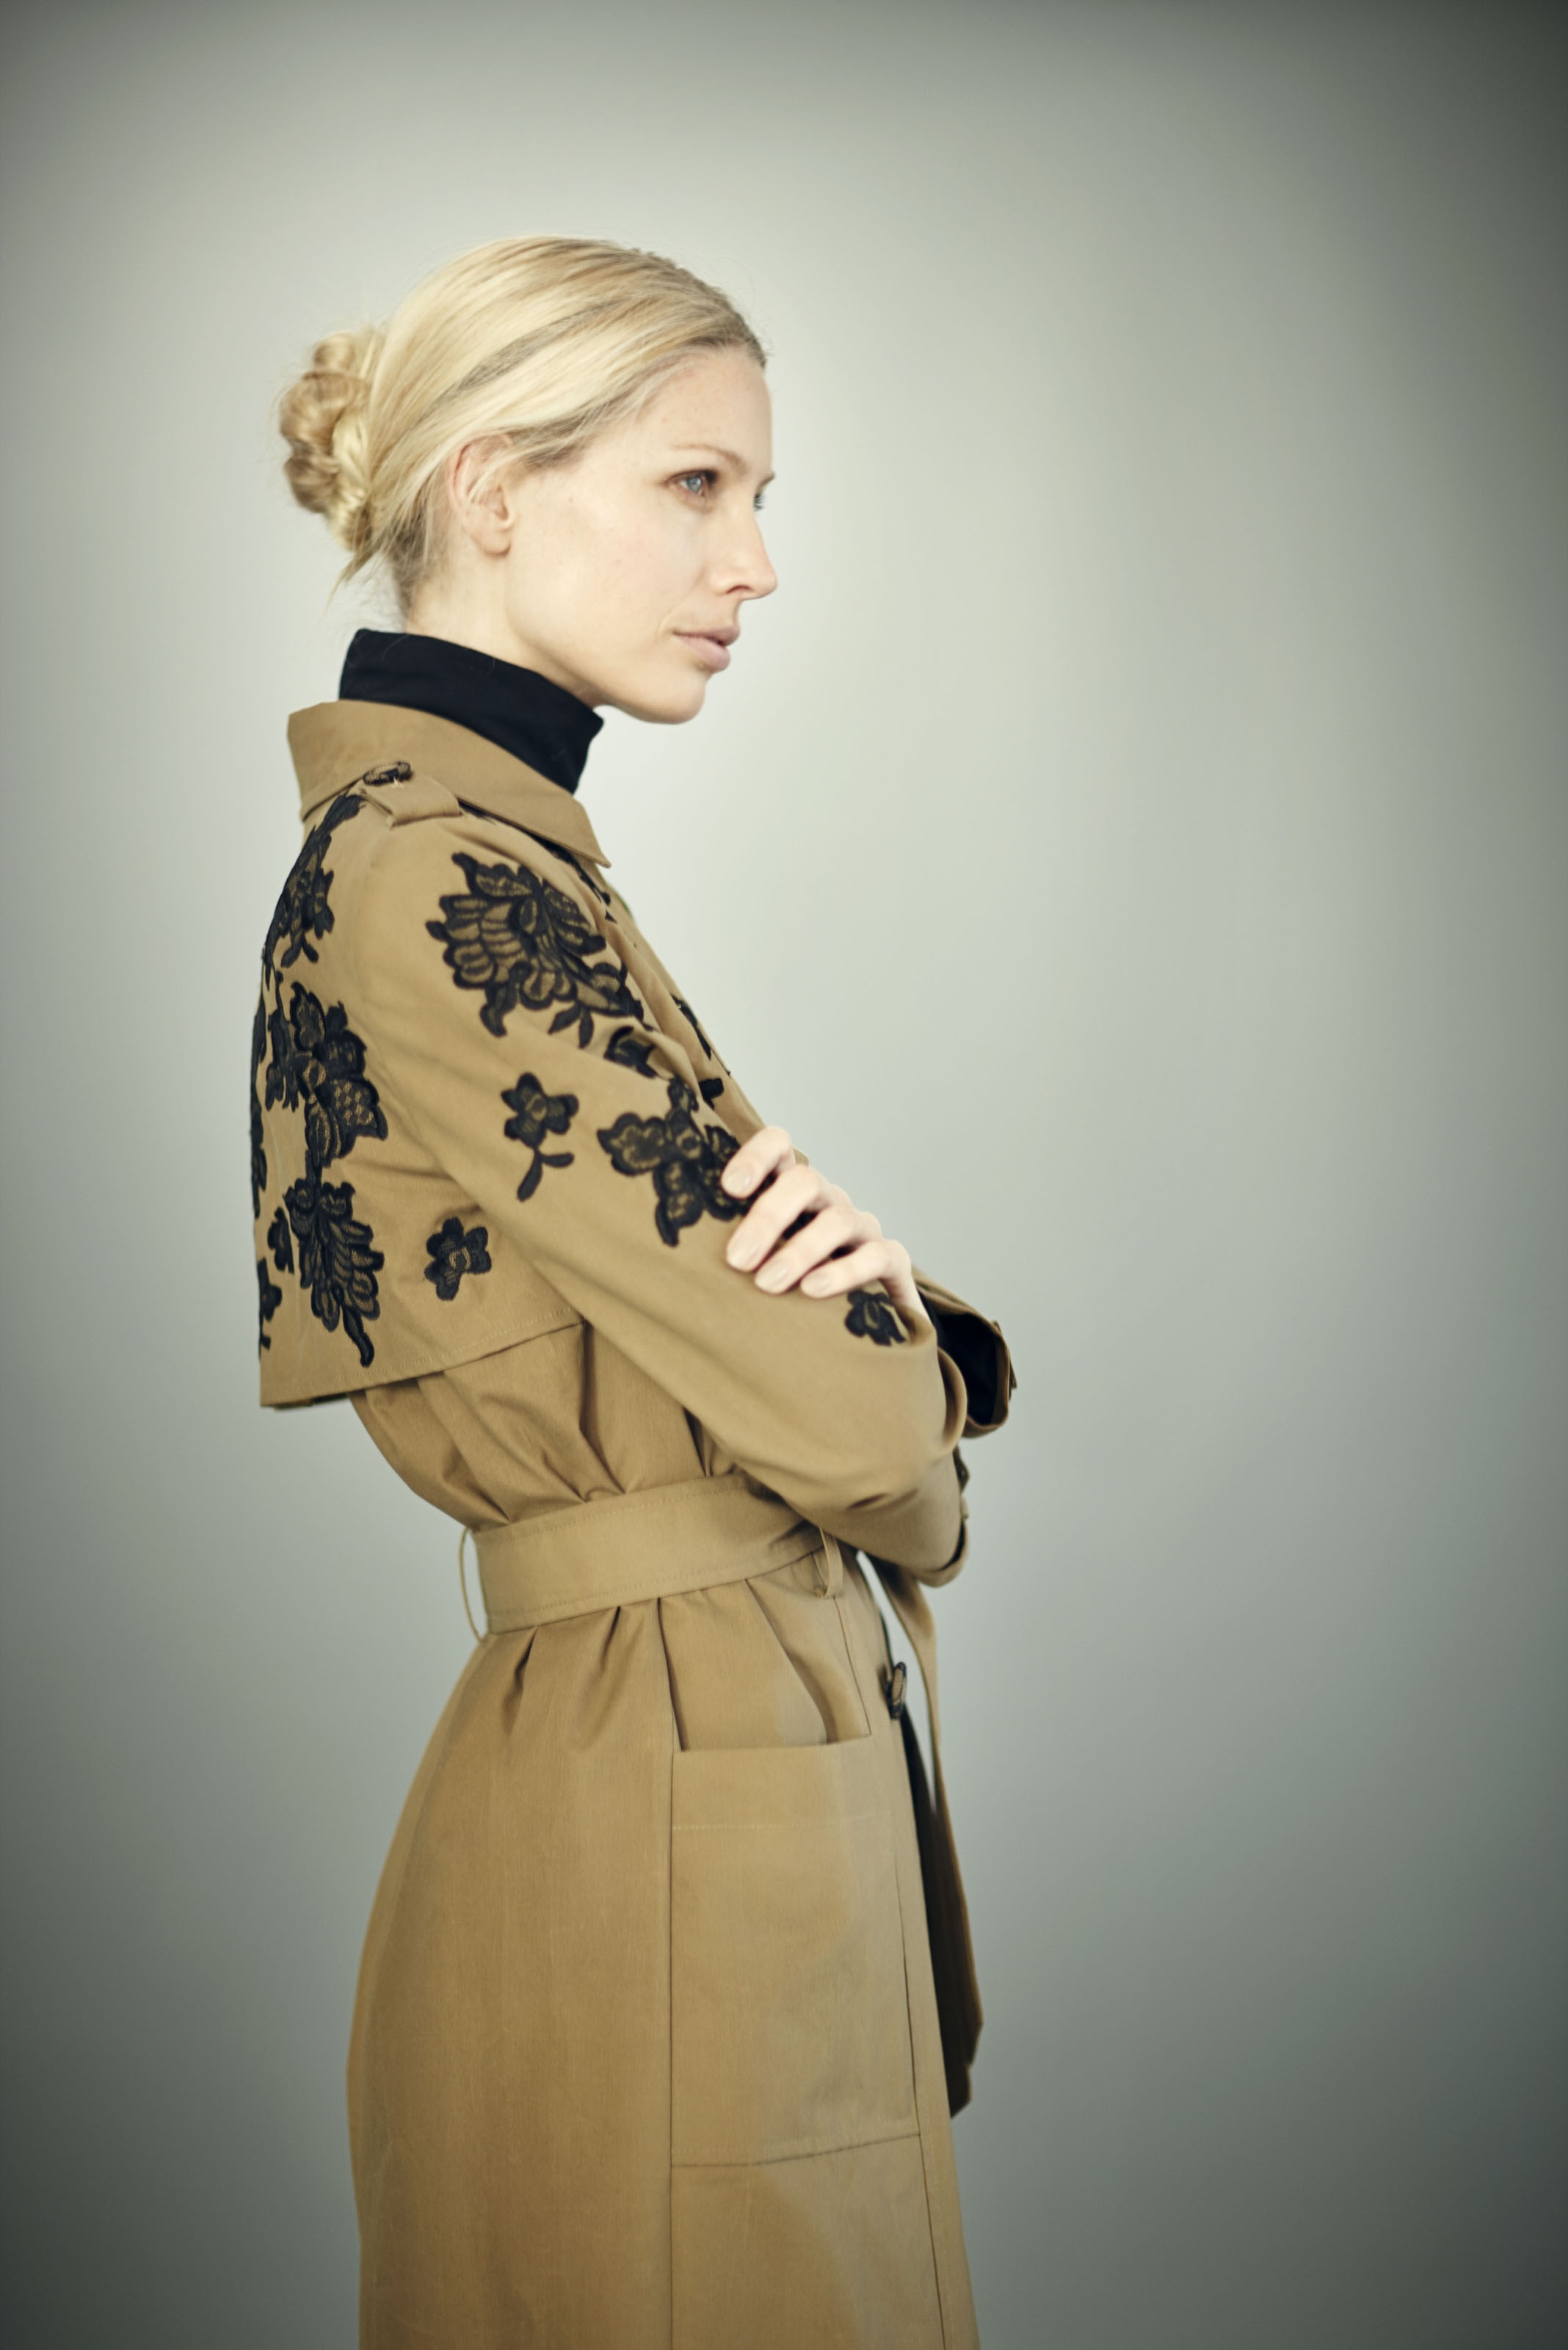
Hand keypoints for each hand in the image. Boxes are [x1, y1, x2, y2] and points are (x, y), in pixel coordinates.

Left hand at [719, 1125, 928, 1322]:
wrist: (847, 1342)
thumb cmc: (781, 1296)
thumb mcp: (750, 1266)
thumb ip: (721, 1251)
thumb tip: (653, 1256)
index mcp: (790, 1192)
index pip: (779, 1148)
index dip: (756, 1157)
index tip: (729, 1189)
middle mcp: (827, 1201)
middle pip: (805, 1181)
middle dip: (768, 1218)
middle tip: (736, 1260)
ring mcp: (861, 1228)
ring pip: (837, 1219)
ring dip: (799, 1250)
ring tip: (767, 1284)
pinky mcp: (890, 1262)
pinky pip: (876, 1255)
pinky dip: (843, 1271)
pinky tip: (813, 1290)